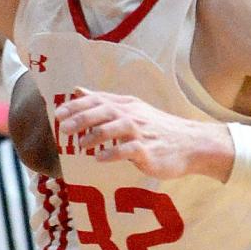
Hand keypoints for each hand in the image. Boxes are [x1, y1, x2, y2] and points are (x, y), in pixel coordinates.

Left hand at [54, 88, 233, 179]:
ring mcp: (142, 132)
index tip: (58, 113)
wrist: (191, 144)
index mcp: (128, 105)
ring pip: (117, 127)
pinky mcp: (149, 150)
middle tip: (62, 127)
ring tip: (80, 145)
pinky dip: (113, 153)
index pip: (100, 100)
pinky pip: (129, 149)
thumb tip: (78, 90)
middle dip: (82, 118)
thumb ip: (105, 102)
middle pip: (105, 111)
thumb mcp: (132, 110)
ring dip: (96, 135)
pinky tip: (100, 158)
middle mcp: (134, 115)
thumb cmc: (158, 129)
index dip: (78, 105)